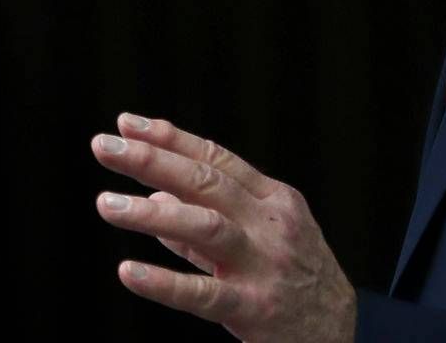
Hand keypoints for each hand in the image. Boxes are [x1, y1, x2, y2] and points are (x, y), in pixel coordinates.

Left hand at [91, 113, 356, 341]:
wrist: (340, 333)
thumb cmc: (297, 281)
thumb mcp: (264, 237)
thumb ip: (208, 218)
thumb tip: (156, 197)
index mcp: (274, 199)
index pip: (216, 158)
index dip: (170, 139)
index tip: (128, 125)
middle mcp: (270, 224)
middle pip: (206, 182)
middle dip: (152, 160)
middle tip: (105, 147)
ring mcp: (263, 265)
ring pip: (205, 227)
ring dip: (152, 214)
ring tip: (107, 204)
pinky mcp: (254, 308)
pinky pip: (203, 294)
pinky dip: (164, 281)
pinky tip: (129, 271)